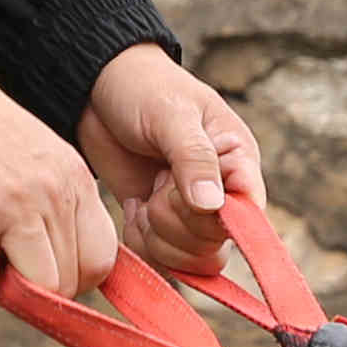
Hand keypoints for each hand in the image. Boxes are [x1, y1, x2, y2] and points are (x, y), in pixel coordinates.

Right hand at [0, 43, 125, 300]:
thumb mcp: (35, 159)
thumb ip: (52, 210)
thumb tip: (49, 283)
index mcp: (75, 179)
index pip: (102, 260)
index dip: (69, 278)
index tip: (36, 267)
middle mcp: (55, 192)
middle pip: (68, 284)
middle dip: (31, 285)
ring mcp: (16, 204)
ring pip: (36, 290)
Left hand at [79, 46, 268, 278]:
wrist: (98, 90)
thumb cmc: (143, 88)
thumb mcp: (170, 114)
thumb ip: (193, 157)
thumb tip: (212, 205)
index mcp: (237, 161)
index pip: (248, 214)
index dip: (215, 219)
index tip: (182, 193)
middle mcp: (222, 193)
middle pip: (214, 244)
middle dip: (175, 222)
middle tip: (157, 182)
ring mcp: (190, 212)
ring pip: (189, 259)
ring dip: (157, 235)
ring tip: (145, 197)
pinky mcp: (161, 223)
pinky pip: (160, 258)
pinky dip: (140, 239)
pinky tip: (133, 206)